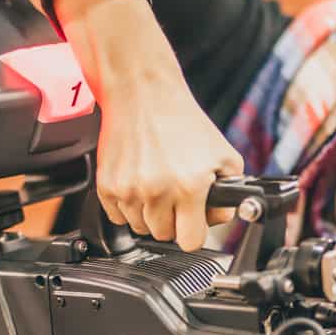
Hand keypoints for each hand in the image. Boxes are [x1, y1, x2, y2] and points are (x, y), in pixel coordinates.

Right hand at [49, 0, 242, 250]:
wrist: (142, 93)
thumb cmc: (183, 121)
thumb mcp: (223, 154)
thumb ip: (229, 193)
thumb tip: (219, 219)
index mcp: (189, 186)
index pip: (191, 241)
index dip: (194, 231)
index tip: (193, 221)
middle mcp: (157, 191)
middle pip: (164, 236)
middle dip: (172, 220)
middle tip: (175, 194)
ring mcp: (129, 190)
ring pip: (140, 227)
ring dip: (149, 213)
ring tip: (157, 183)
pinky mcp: (107, 186)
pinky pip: (117, 216)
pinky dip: (128, 205)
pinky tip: (138, 181)